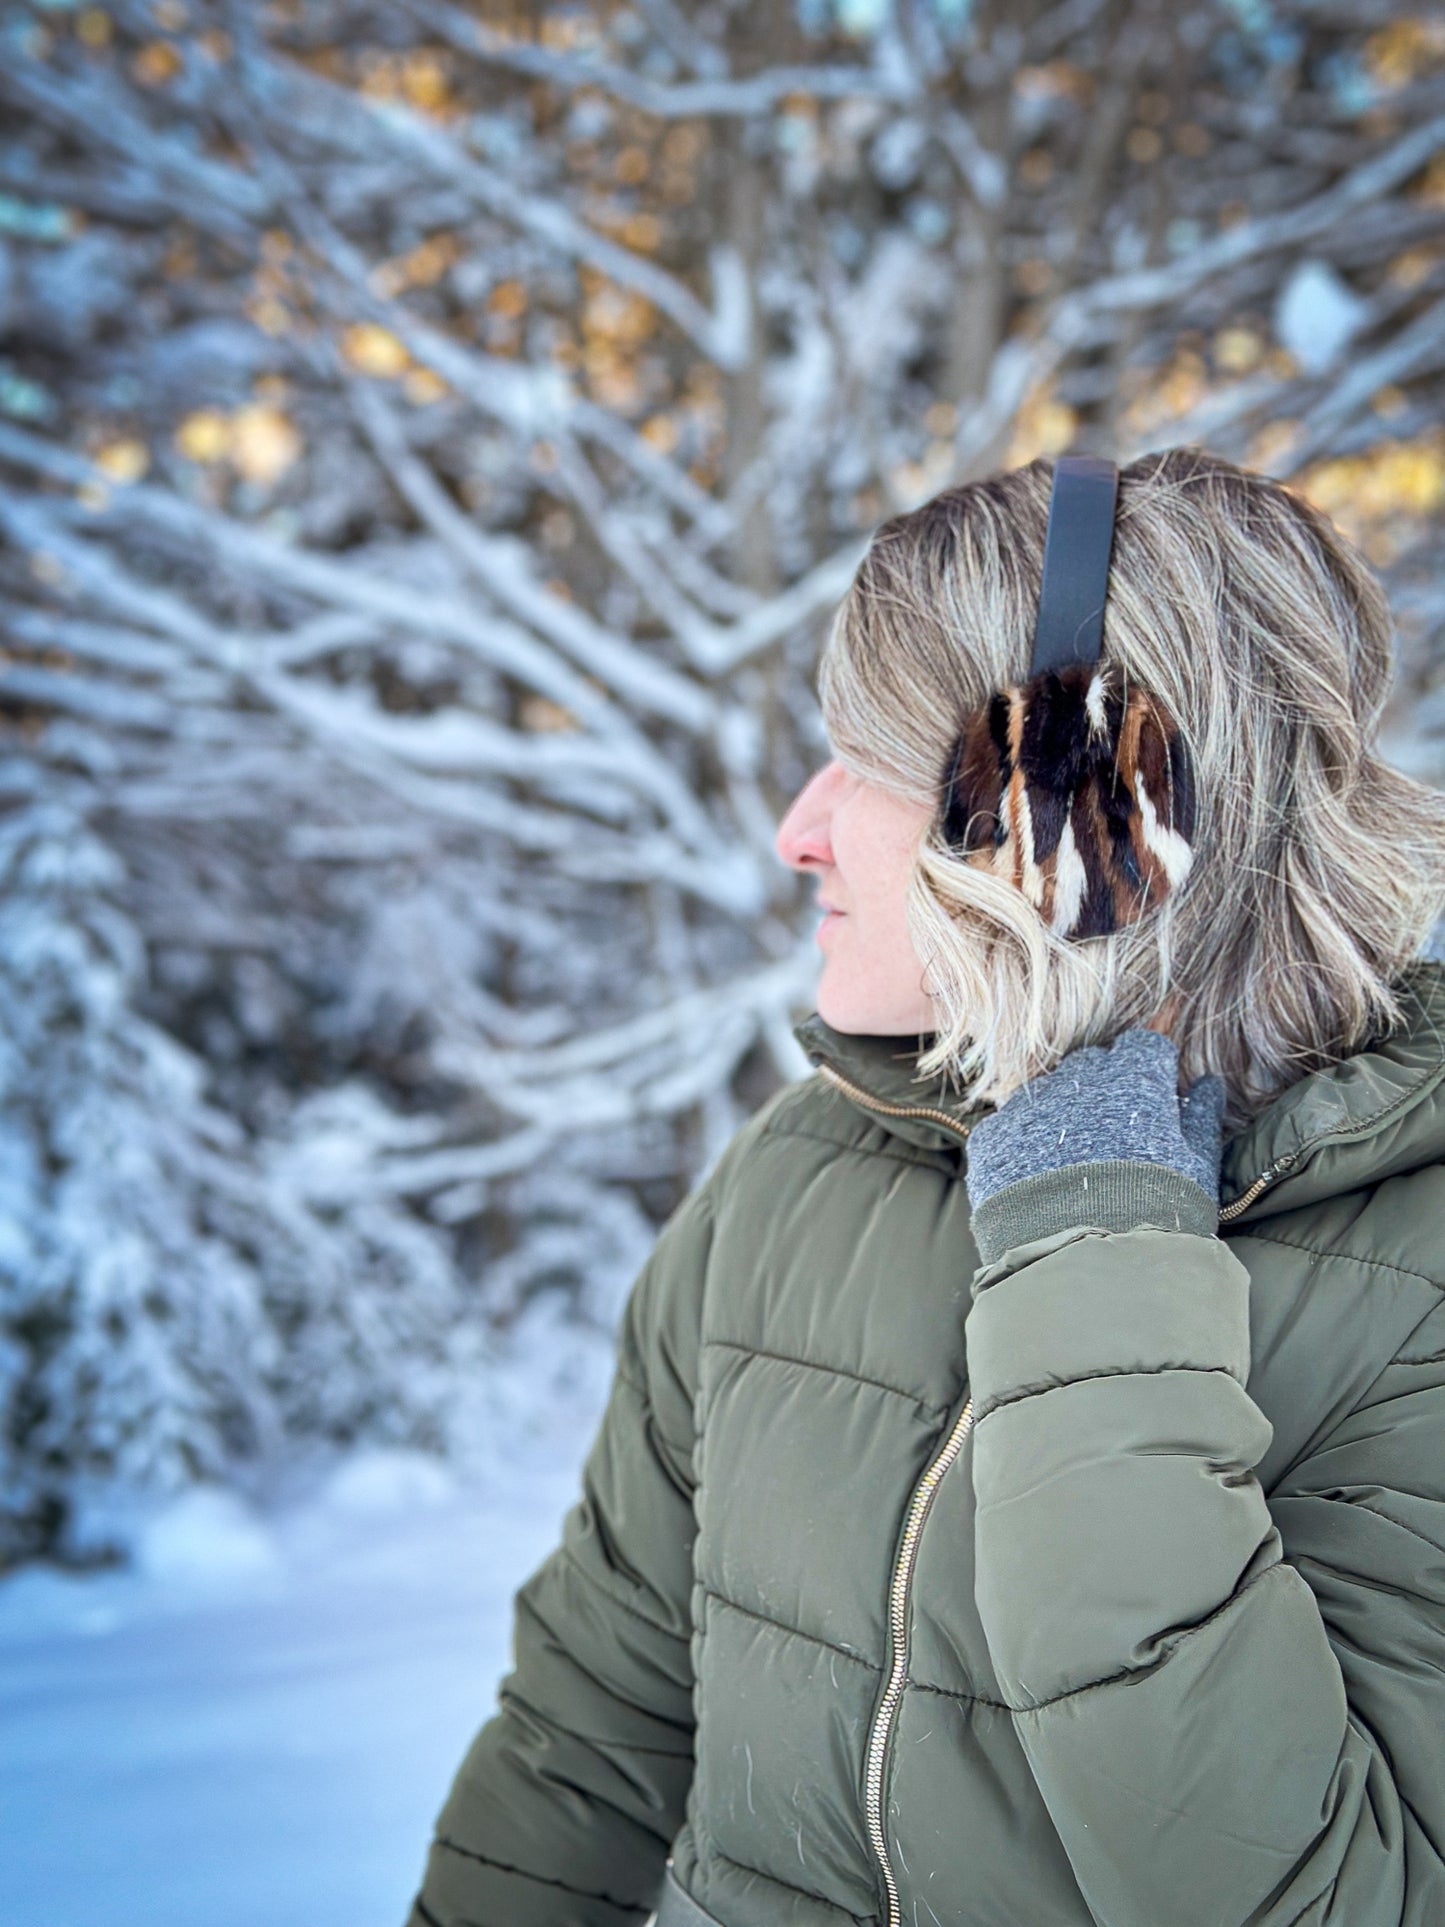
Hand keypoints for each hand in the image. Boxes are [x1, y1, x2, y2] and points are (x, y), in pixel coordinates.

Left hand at [965, 1029, 1225, 1211]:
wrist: (1086, 1266)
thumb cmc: (1156, 1216)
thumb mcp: (1196, 1169)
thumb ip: (1202, 1119)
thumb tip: (1209, 1085)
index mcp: (1134, 1078)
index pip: (1144, 1046)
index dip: (1151, 1070)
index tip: (1154, 1096)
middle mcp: (1077, 1080)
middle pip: (1093, 1065)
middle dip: (1106, 1088)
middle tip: (1115, 1137)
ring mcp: (1029, 1106)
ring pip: (1047, 1093)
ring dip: (1061, 1115)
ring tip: (1073, 1166)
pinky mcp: (992, 1138)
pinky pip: (1009, 1127)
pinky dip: (1022, 1146)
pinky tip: (1035, 1182)